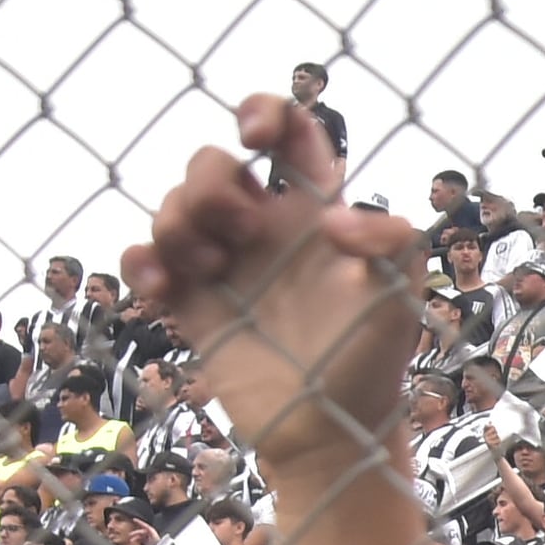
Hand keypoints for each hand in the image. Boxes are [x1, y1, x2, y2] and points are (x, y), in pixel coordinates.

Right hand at [120, 99, 425, 473]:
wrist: (328, 431)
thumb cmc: (371, 358)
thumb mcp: (402, 293)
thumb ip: (390, 239)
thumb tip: (331, 219)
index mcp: (315, 210)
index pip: (289, 133)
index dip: (264, 112)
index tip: (255, 137)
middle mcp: (266, 228)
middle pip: (212, 163)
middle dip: (211, 182)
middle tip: (243, 233)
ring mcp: (223, 263)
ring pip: (174, 205)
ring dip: (178, 224)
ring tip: (212, 269)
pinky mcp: (189, 302)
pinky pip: (143, 257)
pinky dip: (142, 262)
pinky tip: (163, 289)